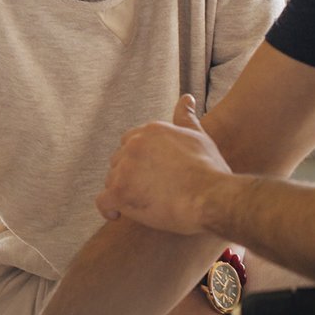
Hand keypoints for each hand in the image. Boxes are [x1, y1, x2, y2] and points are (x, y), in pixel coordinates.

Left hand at [96, 94, 231, 233]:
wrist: (212, 198)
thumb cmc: (210, 172)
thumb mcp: (200, 138)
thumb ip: (186, 118)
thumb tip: (185, 99)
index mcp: (151, 130)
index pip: (131, 143)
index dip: (140, 162)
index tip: (152, 175)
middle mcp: (134, 143)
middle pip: (119, 161)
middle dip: (130, 176)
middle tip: (149, 192)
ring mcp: (125, 166)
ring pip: (111, 180)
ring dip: (123, 193)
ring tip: (144, 204)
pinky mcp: (119, 190)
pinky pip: (103, 201)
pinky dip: (108, 209)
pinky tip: (118, 215)